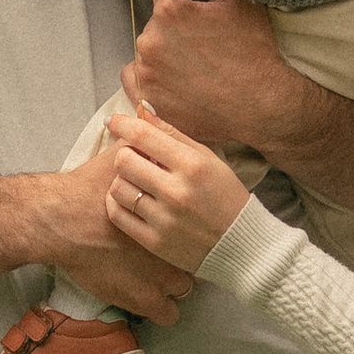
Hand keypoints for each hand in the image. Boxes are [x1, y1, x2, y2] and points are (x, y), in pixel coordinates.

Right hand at [35, 154, 195, 325]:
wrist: (62, 220)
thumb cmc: (89, 188)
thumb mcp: (121, 154)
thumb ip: (142, 139)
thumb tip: (149, 115)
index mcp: (176, 210)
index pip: (201, 222)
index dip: (191, 223)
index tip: (183, 226)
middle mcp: (177, 245)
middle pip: (197, 257)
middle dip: (185, 253)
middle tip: (168, 249)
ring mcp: (164, 277)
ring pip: (186, 288)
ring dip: (175, 282)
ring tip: (155, 273)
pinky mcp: (146, 301)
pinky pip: (169, 313)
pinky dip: (162, 307)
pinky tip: (150, 295)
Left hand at [101, 107, 250, 273]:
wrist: (240, 244)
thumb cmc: (224, 195)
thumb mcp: (207, 158)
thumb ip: (173, 134)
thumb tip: (143, 109)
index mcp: (192, 165)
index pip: (143, 136)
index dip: (122, 124)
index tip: (114, 121)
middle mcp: (177, 192)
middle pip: (124, 161)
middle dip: (126, 154)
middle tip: (135, 157)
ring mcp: (164, 220)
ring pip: (117, 187)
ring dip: (122, 180)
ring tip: (137, 181)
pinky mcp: (154, 242)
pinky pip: (118, 215)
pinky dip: (118, 203)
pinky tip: (131, 198)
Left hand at [121, 0, 301, 150]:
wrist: (262, 105)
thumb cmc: (253, 50)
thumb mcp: (238, 0)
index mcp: (169, 11)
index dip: (184, 8)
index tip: (200, 23)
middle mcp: (151, 40)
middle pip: (154, 26)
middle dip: (172, 32)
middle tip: (200, 48)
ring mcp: (147, 73)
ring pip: (146, 52)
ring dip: (163, 55)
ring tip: (192, 69)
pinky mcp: (148, 100)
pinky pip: (133, 80)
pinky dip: (148, 78)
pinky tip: (171, 81)